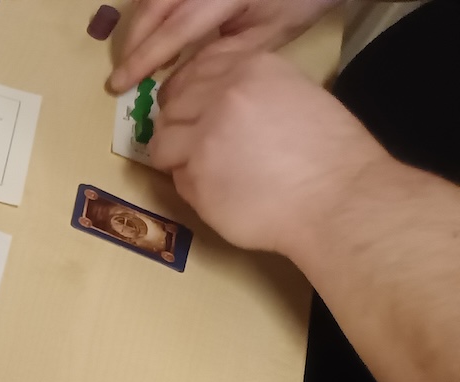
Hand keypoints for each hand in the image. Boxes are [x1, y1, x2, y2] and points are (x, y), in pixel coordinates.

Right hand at [108, 0, 336, 92]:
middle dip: (133, 41)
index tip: (120, 84)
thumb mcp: (267, 34)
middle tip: (120, 75)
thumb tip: (174, 82)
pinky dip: (151, 9)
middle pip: (155, 5)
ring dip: (138, 24)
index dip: (145, 58)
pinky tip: (152, 29)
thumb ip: (219, 57)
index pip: (176, 28)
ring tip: (136, 55)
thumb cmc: (298, 0)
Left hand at [148, 44, 392, 256]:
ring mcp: (205, 134)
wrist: (337, 196)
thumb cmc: (327, 153)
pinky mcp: (196, 174)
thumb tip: (210, 102)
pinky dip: (191, 187)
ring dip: (178, 158)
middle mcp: (224, 93)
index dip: (188, 95)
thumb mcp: (293, 95)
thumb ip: (250, 91)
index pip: (196, 71)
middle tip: (198, 149)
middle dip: (180, 128)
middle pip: (173, 106)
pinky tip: (221, 192)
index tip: (192, 112)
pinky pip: (176, 178)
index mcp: (251, 67)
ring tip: (210, 172)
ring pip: (164, 142)